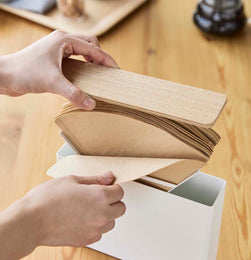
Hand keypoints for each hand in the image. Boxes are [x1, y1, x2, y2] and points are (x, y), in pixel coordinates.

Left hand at [0, 30, 118, 108]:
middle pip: (89, 44)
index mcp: (63, 41)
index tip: (116, 70)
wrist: (4, 76)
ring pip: (81, 51)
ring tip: (98, 75)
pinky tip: (83, 79)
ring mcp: (56, 50)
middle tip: (107, 73)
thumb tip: (91, 104)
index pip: (92, 47)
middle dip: (100, 57)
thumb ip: (74, 94)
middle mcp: (61, 42)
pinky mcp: (52, 60)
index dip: (106, 59)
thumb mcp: (53, 83)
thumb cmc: (24, 73)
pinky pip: (74, 60)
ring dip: (91, 61)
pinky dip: (82, 66)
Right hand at [22, 172, 124, 246]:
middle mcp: (102, 214)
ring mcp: (96, 229)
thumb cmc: (47, 199)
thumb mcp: (71, 180)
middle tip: (97, 198)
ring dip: (106, 215)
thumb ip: (94, 179)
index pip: (120, 192)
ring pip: (111, 222)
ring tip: (87, 209)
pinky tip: (80, 220)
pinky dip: (95, 227)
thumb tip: (109, 176)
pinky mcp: (87, 240)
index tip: (104, 187)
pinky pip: (99, 233)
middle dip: (112, 202)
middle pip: (121, 208)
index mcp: (100, 196)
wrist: (31, 222)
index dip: (112, 187)